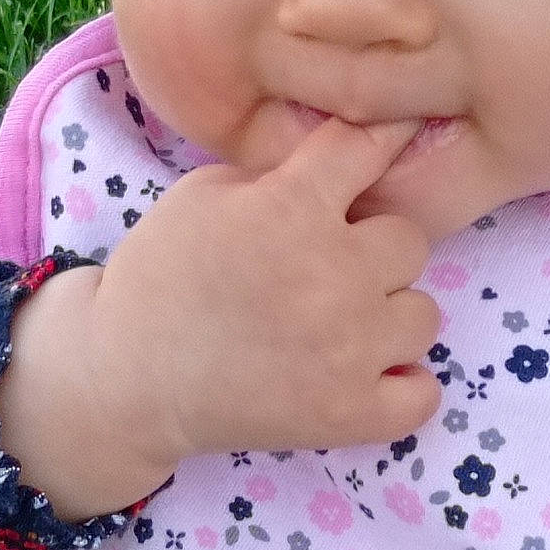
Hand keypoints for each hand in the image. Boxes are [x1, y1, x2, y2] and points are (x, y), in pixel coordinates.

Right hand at [0, 118, 443, 518]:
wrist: (126, 375)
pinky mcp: (349, 414)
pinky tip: (367, 375)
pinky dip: (402, 386)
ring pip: (424, 315)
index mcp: (292, 208)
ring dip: (389, 317)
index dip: (386, 139)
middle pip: (410, 242)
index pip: (369, 147)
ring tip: (342, 326)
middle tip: (329, 269)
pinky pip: (423, 394)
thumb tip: (340, 171)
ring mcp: (349, 350)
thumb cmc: (162, 274)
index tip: (402, 134)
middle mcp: (334, 273)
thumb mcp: (203, 193)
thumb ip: (277, 175)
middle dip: (373, 250)